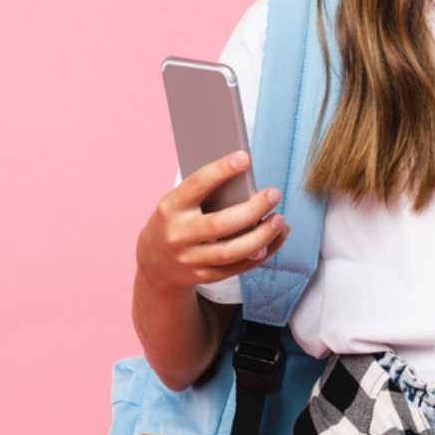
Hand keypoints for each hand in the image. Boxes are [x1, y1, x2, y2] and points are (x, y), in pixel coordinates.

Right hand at [135, 151, 290, 294]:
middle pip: (219, 225)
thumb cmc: (176, 220)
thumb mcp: (180, 202)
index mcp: (171, 208)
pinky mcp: (203, 276)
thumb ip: (206, 193)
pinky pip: (237, 268)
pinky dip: (262, 253)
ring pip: (231, 252)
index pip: (196, 186)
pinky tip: (277, 238)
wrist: (154, 261)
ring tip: (280, 220)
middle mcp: (178, 235)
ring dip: (262, 236)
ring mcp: (189, 260)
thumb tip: (247, 183)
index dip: (220, 171)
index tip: (244, 158)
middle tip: (274, 194)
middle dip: (252, 210)